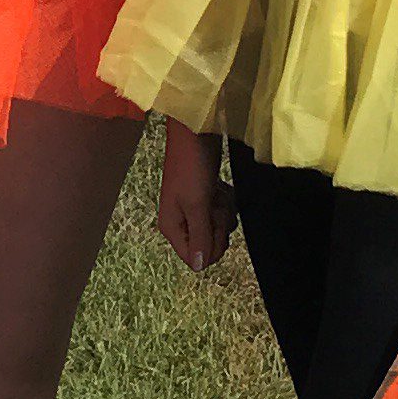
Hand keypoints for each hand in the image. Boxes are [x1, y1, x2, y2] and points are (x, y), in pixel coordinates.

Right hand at [155, 124, 231, 271]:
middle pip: (209, 243)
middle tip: (215, 203)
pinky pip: (221, 211)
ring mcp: (193, 208)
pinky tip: (220, 186)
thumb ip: (200, 237)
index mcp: (172, 227)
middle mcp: (180, 221)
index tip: (214, 223)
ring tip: (217, 190)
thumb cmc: (192, 165)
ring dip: (224, 210)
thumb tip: (199, 267)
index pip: (195, 258)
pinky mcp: (205, 196)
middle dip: (218, 225)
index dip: (212, 245)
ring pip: (218, 227)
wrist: (196, 131)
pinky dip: (225, 200)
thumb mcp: (197, 204)